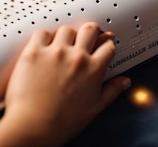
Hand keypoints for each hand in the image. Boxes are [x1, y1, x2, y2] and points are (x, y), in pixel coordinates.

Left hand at [0, 22, 130, 146]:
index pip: (107, 45)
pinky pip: (42, 33)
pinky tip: (44, 46)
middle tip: (86, 38)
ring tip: (63, 45)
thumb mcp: (95, 108)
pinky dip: (44, 37)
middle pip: (90, 29)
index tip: (102, 46)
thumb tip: (124, 82)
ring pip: (66, 29)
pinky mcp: (34, 52)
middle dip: (91, 32)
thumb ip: (112, 90)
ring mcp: (55, 53)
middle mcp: (76, 58)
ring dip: (67, 35)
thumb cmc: (62, 122)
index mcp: (93, 69)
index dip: (106, 44)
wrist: (33, 127)